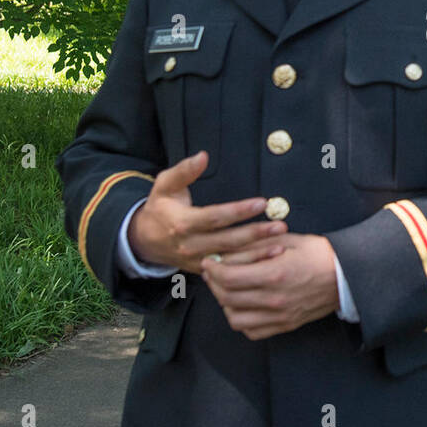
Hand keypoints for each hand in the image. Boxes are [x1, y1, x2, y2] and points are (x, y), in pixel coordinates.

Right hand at [129, 151, 286, 273]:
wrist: (145, 240)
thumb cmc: (160, 207)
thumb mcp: (165, 185)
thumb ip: (184, 170)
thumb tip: (203, 156)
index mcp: (182, 223)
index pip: (215, 217)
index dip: (239, 211)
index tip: (262, 203)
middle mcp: (190, 245)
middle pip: (227, 240)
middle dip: (255, 234)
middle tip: (280, 226)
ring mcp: (198, 261)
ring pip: (231, 260)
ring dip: (257, 254)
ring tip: (282, 245)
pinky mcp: (205, 271)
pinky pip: (229, 270)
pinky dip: (250, 266)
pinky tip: (269, 259)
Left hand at [201, 232, 338, 340]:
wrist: (346, 275)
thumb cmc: (317, 254)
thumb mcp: (285, 240)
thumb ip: (253, 246)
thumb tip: (226, 253)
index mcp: (275, 274)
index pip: (229, 278)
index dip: (213, 270)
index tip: (210, 262)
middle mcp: (275, 299)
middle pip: (227, 298)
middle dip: (214, 284)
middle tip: (214, 272)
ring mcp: (280, 316)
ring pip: (235, 318)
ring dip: (226, 303)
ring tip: (228, 289)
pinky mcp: (285, 325)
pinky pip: (252, 331)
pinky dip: (242, 320)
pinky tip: (244, 305)